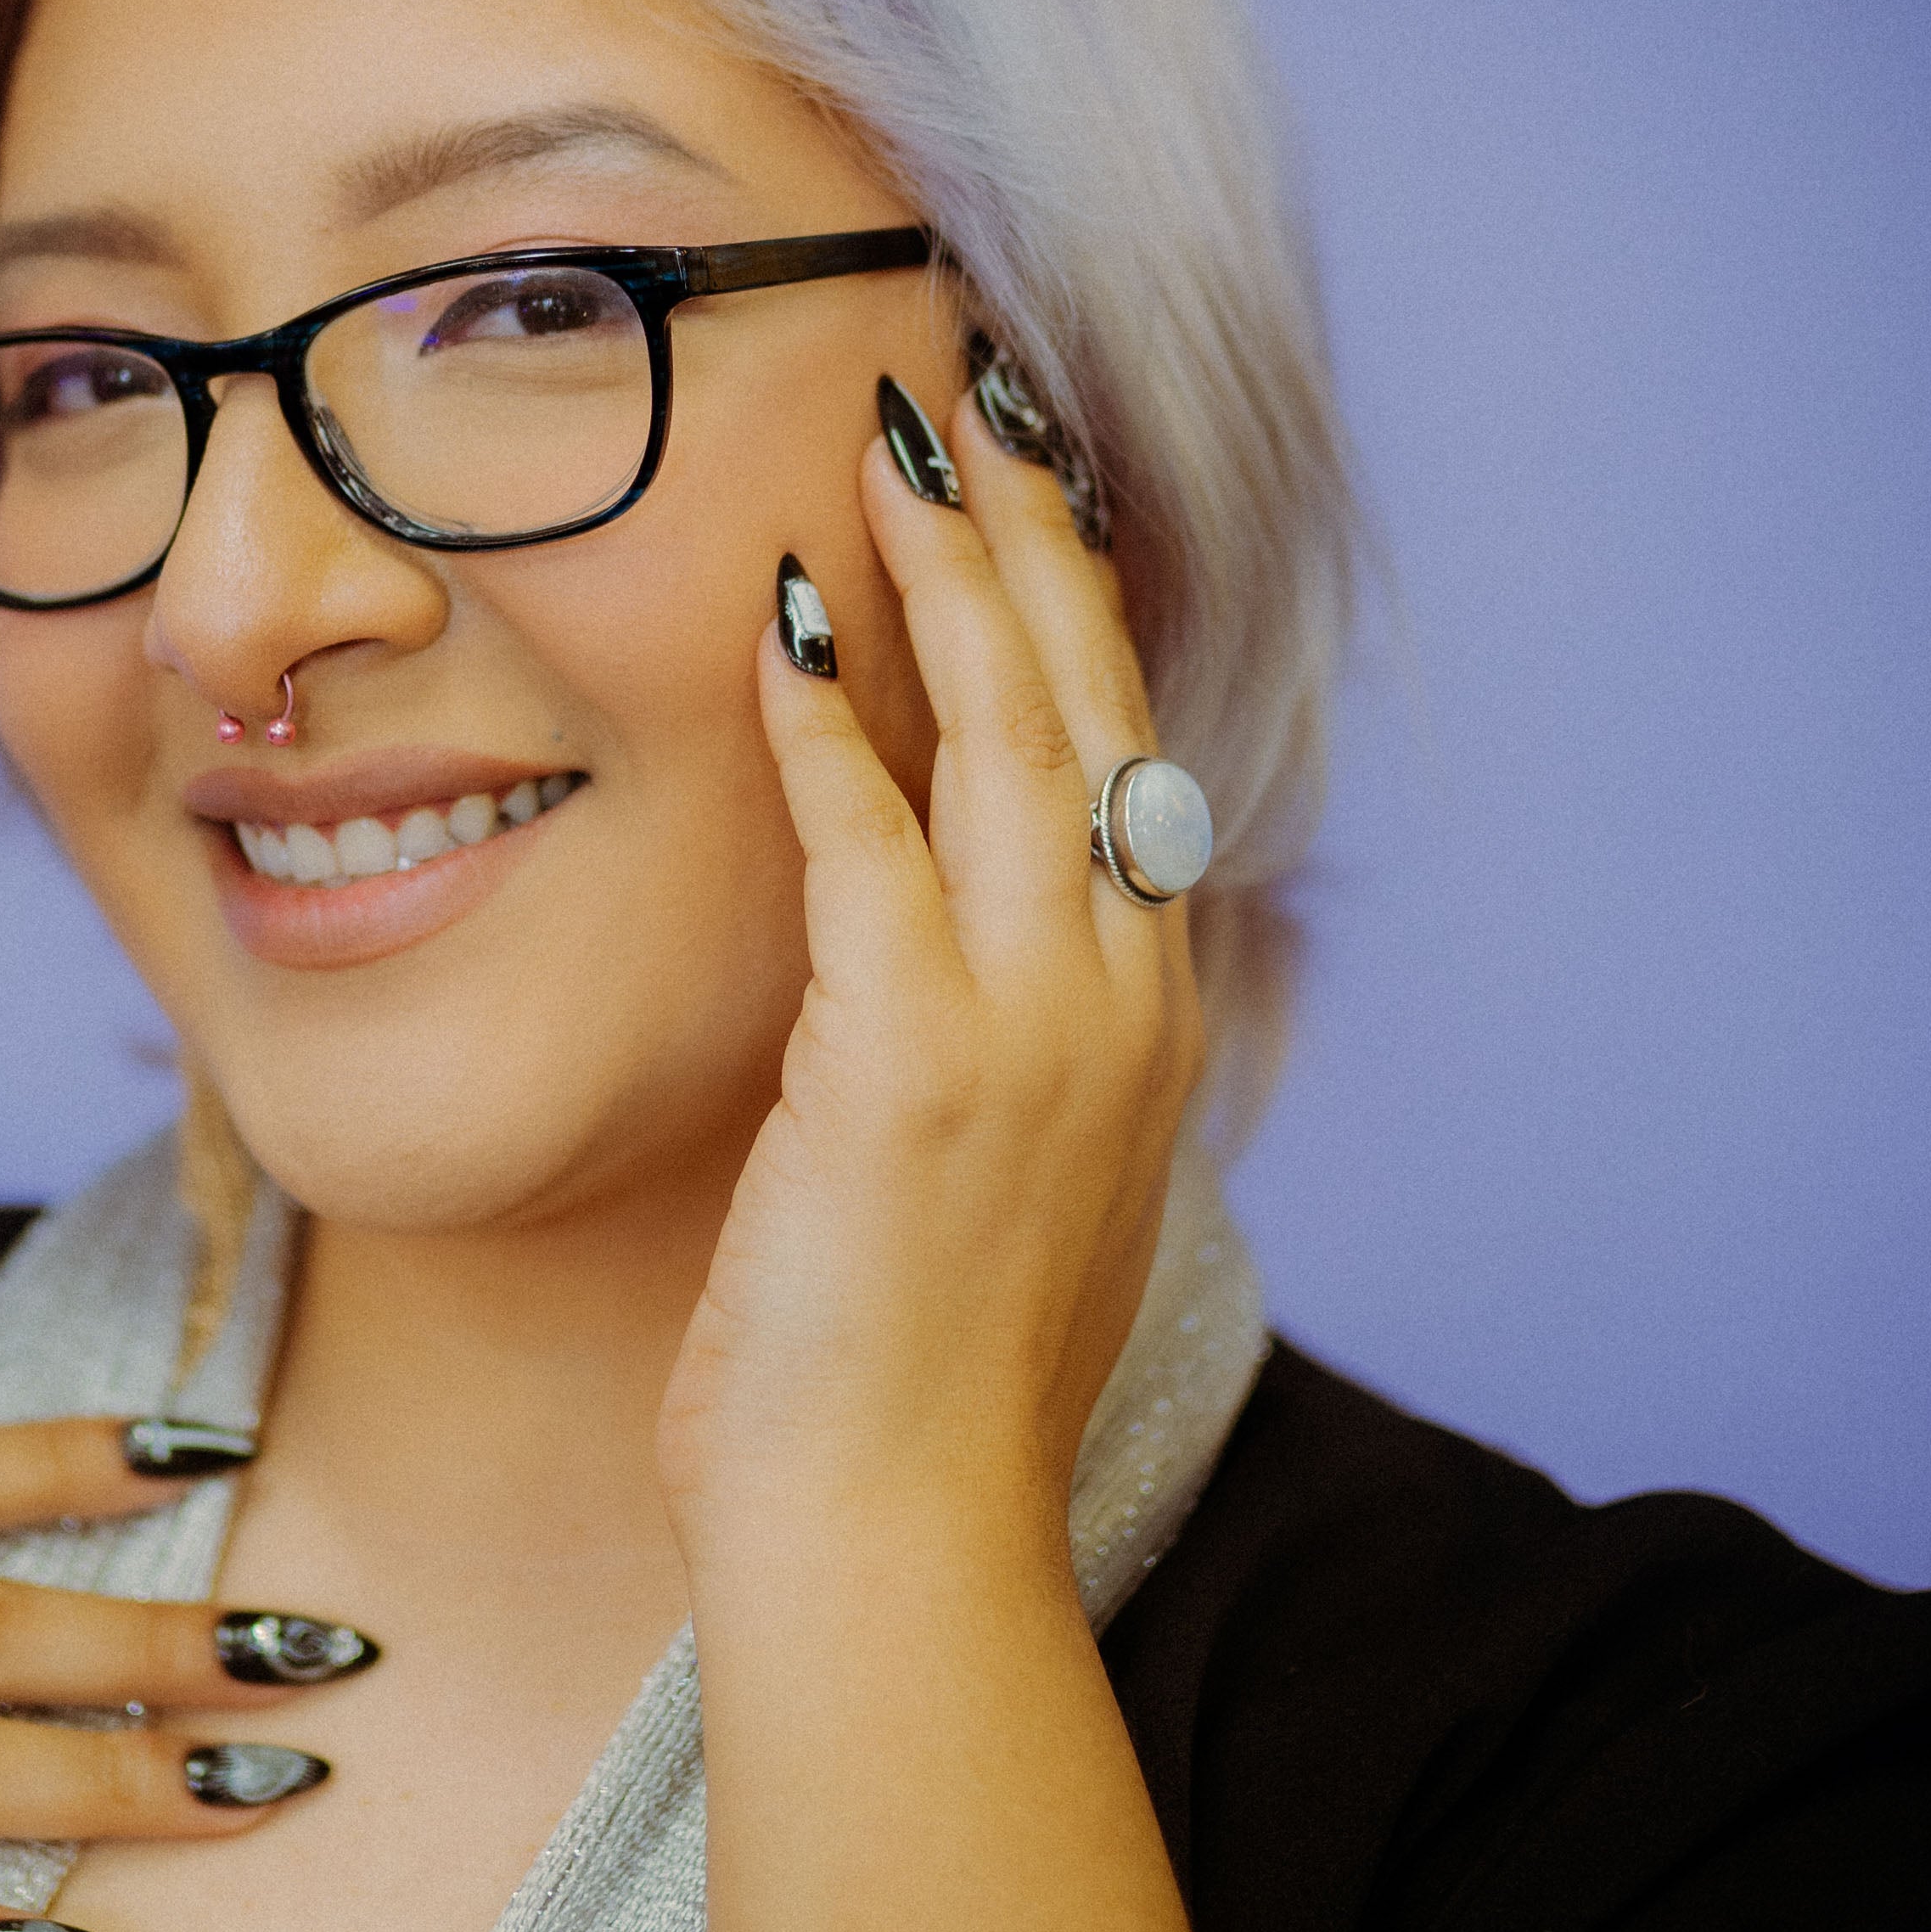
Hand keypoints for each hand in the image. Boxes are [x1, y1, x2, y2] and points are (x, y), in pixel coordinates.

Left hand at [657, 387, 1204, 1568]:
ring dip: (946, 579)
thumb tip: (954, 943)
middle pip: (1088, 710)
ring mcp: (1037, 1028)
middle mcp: (1123, 1000)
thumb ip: (1007, 1043)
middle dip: (1030, 538)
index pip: (1124, 757)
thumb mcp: (1005, 1183)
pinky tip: (783, 617)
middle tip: (966, 396)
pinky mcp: (916, 1064)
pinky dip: (827, 721)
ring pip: (1006, 742)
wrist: (899, 1534)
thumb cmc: (916, 1382)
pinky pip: (869, 843)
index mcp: (1147, 1023)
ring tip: (891, 447)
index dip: (1077, 607)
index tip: (1026, 485)